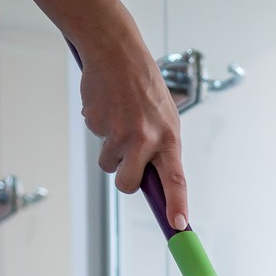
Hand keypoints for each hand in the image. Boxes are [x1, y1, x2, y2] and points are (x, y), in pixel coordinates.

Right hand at [0, 0, 192, 229]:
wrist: (115, 49)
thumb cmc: (143, 86)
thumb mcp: (163, 116)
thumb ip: (160, 148)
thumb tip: (152, 183)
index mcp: (168, 137)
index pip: (176, 179)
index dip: (177, 204)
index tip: (179, 226)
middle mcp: (145, 138)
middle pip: (128, 184)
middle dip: (124, 178)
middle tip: (126, 161)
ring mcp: (119, 132)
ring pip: (108, 163)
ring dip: (110, 149)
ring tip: (119, 118)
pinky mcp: (96, 123)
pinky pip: (96, 138)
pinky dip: (99, 127)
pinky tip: (107, 105)